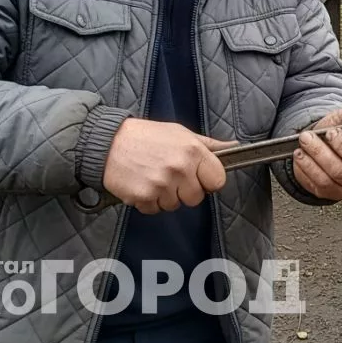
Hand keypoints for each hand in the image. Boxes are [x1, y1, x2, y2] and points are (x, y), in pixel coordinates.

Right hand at [102, 119, 237, 214]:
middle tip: (170, 175)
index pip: (218, 180)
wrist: (107, 142)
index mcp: (193, 151)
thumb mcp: (180, 133)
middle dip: (185, 190)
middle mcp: (179, 168)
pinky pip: (155, 210)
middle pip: (196, 198)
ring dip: (165, 196)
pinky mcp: (143, 197)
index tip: (198, 176)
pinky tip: (142, 184)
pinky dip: (149, 201)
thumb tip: (234, 147)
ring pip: (175, 205)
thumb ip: (208, 145)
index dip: (208, 180)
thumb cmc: (146, 136)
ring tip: (153, 176)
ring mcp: (161, 184)